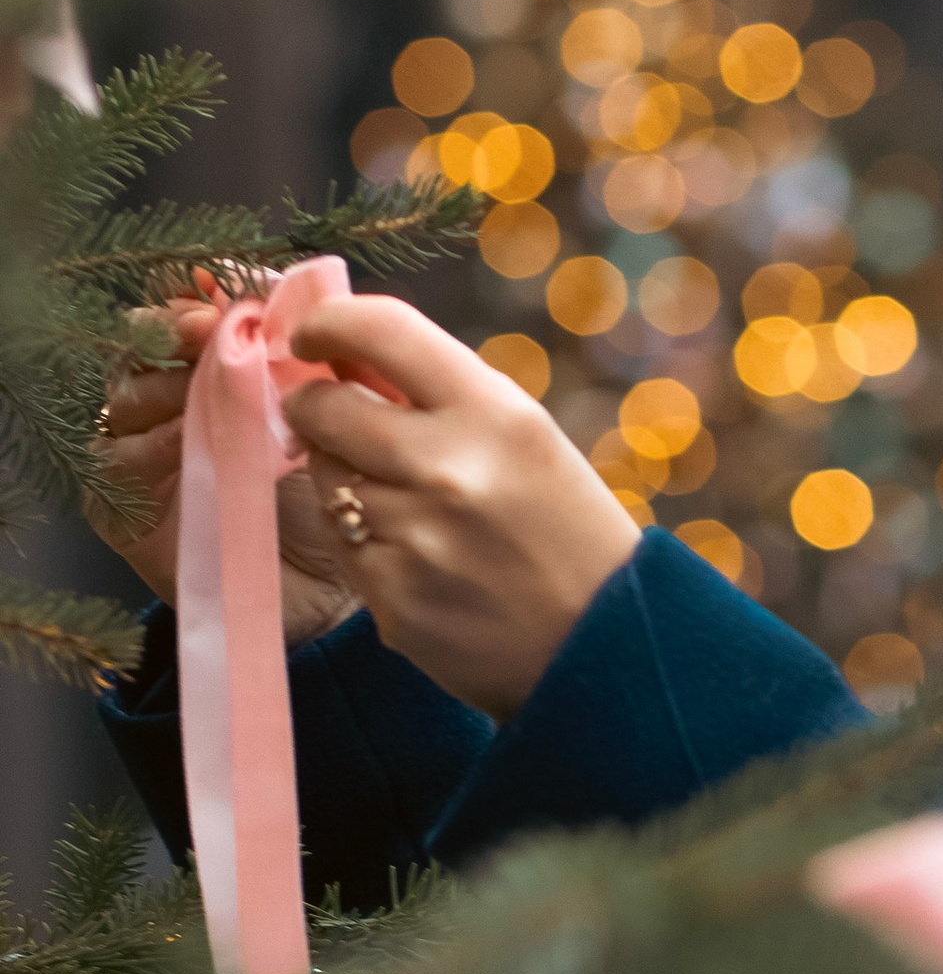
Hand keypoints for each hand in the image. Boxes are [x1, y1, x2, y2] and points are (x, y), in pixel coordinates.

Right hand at [85, 293, 363, 649]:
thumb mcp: (330, 419)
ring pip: (125, 397)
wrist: (331, 597)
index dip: (198, 300)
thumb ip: (308, 355)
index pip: (185, 317)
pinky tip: (186, 441)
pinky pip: (114, 461)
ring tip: (209, 389)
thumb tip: (283, 286)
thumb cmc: (335, 502)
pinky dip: (148, 446)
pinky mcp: (121, 508)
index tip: (224, 294)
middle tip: (207, 330)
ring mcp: (140, 457)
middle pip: (144, 347)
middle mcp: (169, 408)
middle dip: (176, 332)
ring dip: (165, 385)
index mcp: (215, 377)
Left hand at [280, 294, 641, 720]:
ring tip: (405, 501)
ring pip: (328, 478)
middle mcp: (448, 469)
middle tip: (323, 412)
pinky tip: (415, 554)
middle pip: (325, 408)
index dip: (328, 323)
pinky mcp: (390, 597)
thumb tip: (349, 361)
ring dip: (346, 477)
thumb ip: (445, 398)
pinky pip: (341, 542)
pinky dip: (363, 538)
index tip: (312, 337)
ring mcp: (414, 537)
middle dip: (312, 404)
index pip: (382, 331)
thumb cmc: (567, 532)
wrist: (600, 649)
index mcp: (496, 415)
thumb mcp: (530, 440)